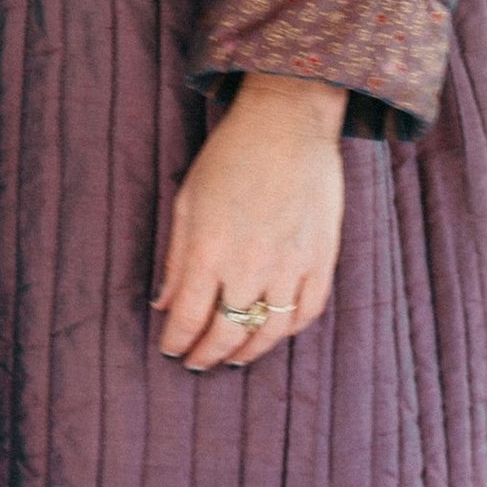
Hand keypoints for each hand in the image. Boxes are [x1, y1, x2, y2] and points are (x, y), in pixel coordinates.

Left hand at [153, 72, 346, 370]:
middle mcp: (251, 265)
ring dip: (248, 352)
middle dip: (207, 355)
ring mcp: (292, 265)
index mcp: (210, 250)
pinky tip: (273, 332)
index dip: (177, 342)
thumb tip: (163, 304)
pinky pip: (307, 311)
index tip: (170, 350)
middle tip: (197, 363)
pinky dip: (288, 330)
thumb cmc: (230, 157)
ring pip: (270, 332)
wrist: (288, 124)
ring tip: (233, 358)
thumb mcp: (187, 202)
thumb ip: (177, 259)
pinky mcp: (322, 259)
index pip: (188, 319)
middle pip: (227, 333)